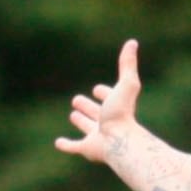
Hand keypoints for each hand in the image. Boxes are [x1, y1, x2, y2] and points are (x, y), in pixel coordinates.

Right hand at [57, 39, 142, 163]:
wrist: (119, 140)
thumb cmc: (122, 112)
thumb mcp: (126, 83)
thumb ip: (127, 64)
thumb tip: (132, 42)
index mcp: (116, 107)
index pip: (109, 97)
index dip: (105, 93)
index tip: (98, 89)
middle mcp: (108, 121)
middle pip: (97, 113)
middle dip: (89, 107)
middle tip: (77, 100)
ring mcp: (98, 136)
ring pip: (88, 128)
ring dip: (81, 122)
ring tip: (74, 115)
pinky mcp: (88, 149)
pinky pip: (74, 147)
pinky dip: (66, 145)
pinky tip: (58, 143)